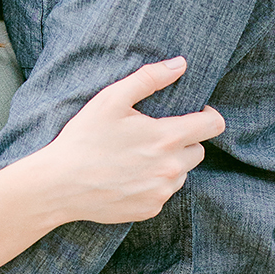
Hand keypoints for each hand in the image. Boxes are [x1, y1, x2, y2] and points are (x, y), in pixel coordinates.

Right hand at [43, 59, 224, 225]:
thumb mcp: (112, 99)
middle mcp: (171, 169)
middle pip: (198, 150)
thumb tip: (180, 64)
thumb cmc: (85, 137)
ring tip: (137, 156)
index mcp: (166, 138)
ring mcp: (161, 192)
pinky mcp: (150, 209)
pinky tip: (128, 175)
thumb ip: (149, 78)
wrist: (60, 184)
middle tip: (153, 134)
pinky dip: (153, 182)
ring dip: (169, 163)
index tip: (196, 112)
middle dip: (183, 140)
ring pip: (182, 173)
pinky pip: (163, 192)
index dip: (209, 115)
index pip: (213, 125)